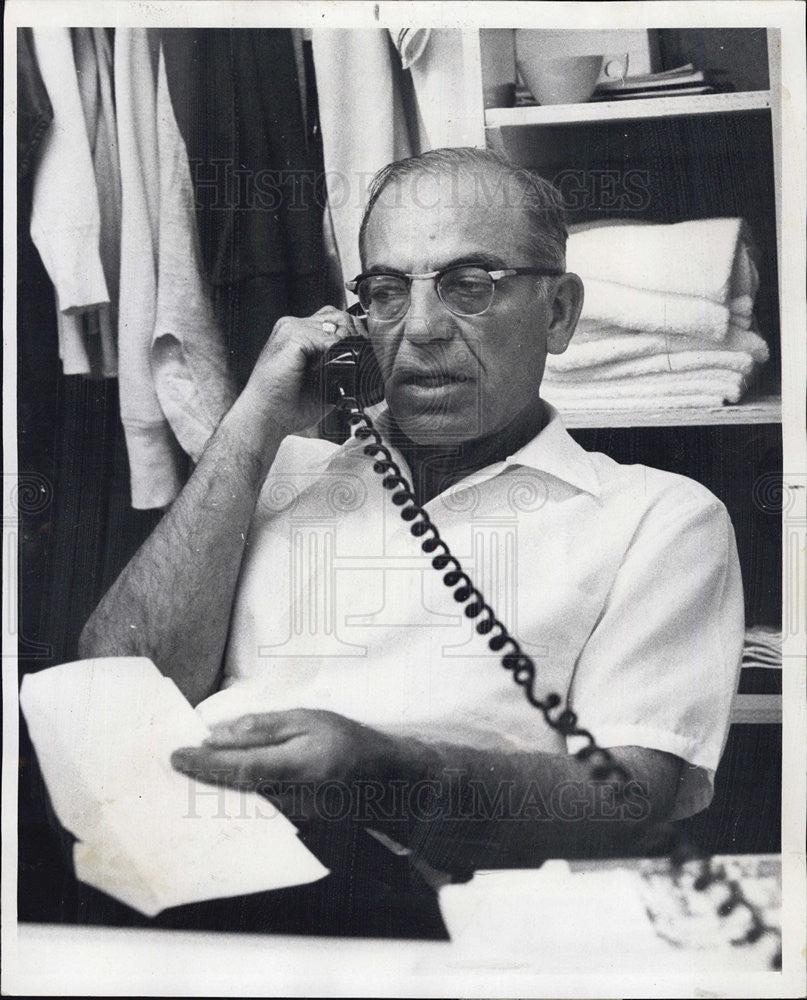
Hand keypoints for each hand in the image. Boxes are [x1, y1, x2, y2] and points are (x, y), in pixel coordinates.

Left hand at [170, 709, 401, 814]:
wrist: (379, 778)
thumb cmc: (345, 739)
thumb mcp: (308, 719)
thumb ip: (264, 727)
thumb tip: (219, 734)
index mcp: (297, 765)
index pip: (240, 767)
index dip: (206, 764)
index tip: (177, 756)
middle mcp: (291, 797)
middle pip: (233, 790)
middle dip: (200, 777)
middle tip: (173, 762)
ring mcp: (291, 816)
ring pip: (240, 802)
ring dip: (212, 787)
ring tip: (189, 770)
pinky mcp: (290, 823)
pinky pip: (252, 808)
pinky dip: (231, 794)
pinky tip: (217, 784)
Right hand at [239, 306, 367, 436]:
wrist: (265, 417)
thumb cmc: (287, 405)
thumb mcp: (320, 382)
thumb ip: (336, 367)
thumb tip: (363, 364)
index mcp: (297, 333)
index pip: (335, 318)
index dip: (353, 334)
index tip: (364, 354)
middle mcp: (293, 326)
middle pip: (338, 316)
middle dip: (355, 336)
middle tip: (361, 360)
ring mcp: (291, 329)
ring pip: (336, 324)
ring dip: (347, 346)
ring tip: (347, 367)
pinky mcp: (292, 337)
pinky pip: (328, 338)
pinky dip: (338, 353)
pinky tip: (335, 370)